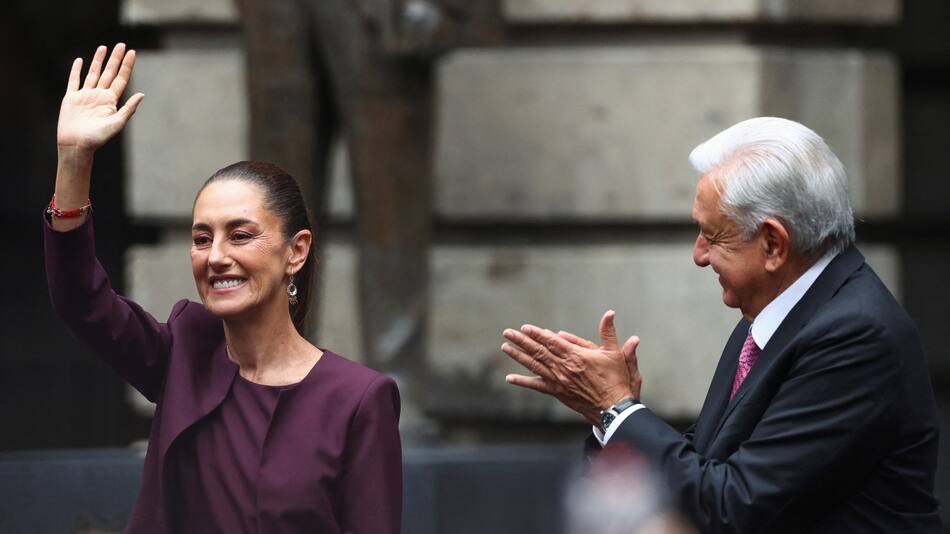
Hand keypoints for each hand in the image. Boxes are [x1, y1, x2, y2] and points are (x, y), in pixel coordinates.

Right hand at [57, 44, 143, 152]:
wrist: (76, 145)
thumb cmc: (97, 138)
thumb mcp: (117, 123)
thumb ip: (128, 109)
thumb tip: (142, 95)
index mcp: (111, 101)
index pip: (121, 79)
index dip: (127, 66)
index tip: (132, 52)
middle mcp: (99, 96)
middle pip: (109, 73)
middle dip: (116, 59)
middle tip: (122, 45)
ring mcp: (85, 96)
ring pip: (93, 73)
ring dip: (98, 61)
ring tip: (103, 48)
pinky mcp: (71, 98)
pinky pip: (74, 81)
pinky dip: (76, 70)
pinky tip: (80, 61)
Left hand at [501, 310, 641, 425]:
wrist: (615, 409)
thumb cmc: (617, 380)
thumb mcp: (616, 353)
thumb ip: (609, 332)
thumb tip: (610, 313)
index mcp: (576, 356)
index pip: (552, 342)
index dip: (537, 334)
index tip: (524, 328)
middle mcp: (564, 368)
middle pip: (539, 351)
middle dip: (521, 341)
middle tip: (507, 333)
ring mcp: (559, 381)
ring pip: (535, 366)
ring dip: (519, 356)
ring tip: (505, 347)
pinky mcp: (558, 392)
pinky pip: (537, 386)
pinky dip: (523, 381)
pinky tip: (510, 378)